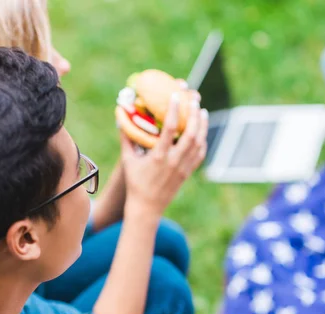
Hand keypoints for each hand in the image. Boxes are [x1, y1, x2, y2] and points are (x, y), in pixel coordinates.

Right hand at [121, 93, 207, 218]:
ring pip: (198, 143)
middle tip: (195, 100)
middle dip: (194, 115)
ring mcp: (183, 168)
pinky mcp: (187, 174)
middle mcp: (173, 162)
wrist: (147, 207)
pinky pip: (199, 155)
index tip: (177, 96)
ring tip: (202, 112)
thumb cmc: (135, 183)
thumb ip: (126, 139)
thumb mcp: (128, 161)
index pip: (169, 129)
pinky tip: (201, 132)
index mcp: (158, 157)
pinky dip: (202, 142)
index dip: (174, 110)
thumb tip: (121, 118)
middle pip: (190, 134)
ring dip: (202, 126)